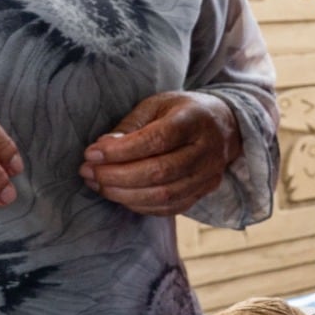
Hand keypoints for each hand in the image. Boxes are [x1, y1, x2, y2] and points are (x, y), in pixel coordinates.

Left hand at [83, 91, 242, 216]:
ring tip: (98, 184)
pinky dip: (140, 206)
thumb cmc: (183, 112)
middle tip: (88, 172)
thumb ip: (130, 126)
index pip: (157, 140)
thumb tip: (101, 150)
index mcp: (194, 120)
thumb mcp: (156, 105)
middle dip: (116, 176)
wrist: (226, 126)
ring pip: (164, 195)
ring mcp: (209, 174)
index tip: (92, 153)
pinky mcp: (205, 192)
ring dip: (124, 194)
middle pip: (160, 172)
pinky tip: (120, 195)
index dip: (121, 151)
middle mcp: (207, 149)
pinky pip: (170, 208)